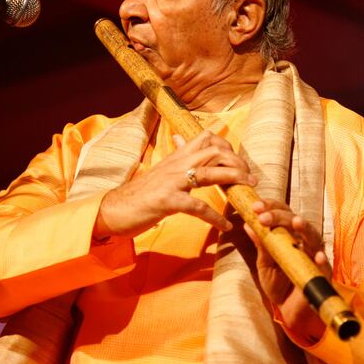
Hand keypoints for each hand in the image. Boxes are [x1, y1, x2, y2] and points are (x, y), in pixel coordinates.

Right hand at [94, 130, 256, 238]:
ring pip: (208, 173)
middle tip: (250, 179)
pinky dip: (214, 217)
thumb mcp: (161, 170)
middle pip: (213, 152)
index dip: (227, 147)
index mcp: (176, 157)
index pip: (206, 138)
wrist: (114, 209)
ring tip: (248, 193)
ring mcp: (171, 182)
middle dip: (237, 163)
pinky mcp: (166, 201)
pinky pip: (197, 206)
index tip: (238, 162)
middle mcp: (176, 164)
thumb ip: (175, 157)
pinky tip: (225, 226)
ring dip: (233, 181)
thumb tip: (181, 139)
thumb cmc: (140, 193)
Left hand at [244, 199, 329, 343]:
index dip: (270, 206)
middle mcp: (303, 241)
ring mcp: (314, 255)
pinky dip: (320, 259)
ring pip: (313, 237)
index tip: (254, 207)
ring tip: (296, 222)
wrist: (287, 309)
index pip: (282, 213)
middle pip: (295, 220)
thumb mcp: (264, 263)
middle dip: (279, 216)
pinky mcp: (322, 273)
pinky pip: (324, 265)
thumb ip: (260, 245)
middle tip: (264, 217)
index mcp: (288, 234)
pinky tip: (316, 256)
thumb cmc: (277, 283)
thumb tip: (248, 224)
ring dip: (305, 228)